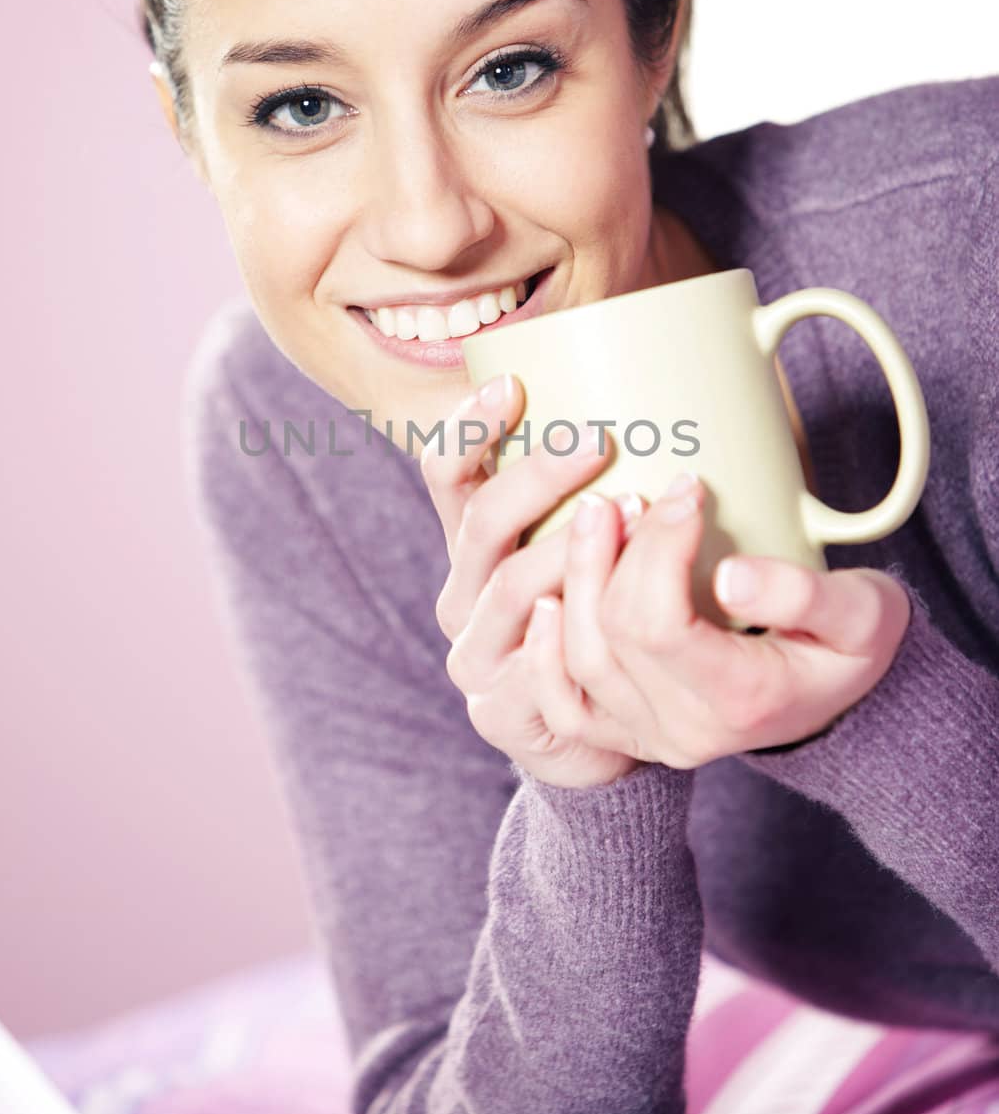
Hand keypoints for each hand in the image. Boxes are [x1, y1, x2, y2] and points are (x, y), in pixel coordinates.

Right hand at [422, 373, 647, 788]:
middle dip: (537, 475)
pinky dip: (569, 628)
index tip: (512, 385)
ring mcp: (475, 651)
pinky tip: (603, 603)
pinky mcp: (499, 707)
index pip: (446, 471)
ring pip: (512, 587)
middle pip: (480, 522)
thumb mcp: (594, 543)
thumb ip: (604, 480)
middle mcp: (463, 591)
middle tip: (598, 442)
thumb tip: (666, 383)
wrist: (604, 731)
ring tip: (631, 510)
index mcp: (475, 541)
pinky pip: (534, 662)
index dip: (468, 428)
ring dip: (569, 547)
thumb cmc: (608, 614)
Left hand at [549, 471, 913, 767]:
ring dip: (575, 582)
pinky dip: (545, 654)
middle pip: (613, 635)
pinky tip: (544, 599)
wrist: (846, 701)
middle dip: (612, 552)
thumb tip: (729, 577)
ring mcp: (652, 737)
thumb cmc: (855, 643)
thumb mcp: (863, 613)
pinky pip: (564, 706)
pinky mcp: (628, 732)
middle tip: (628, 494)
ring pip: (579, 662)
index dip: (657, 547)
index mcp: (742, 699)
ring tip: (593, 517)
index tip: (686, 489)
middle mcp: (687, 731)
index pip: (660, 623)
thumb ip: (805, 594)